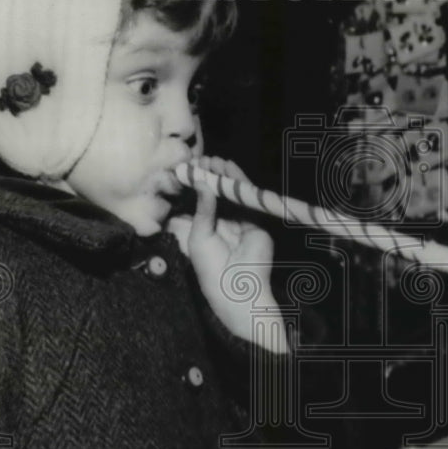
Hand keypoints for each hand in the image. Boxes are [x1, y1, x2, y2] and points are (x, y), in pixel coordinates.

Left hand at [168, 156, 273, 285]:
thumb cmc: (211, 267)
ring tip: (216, 161)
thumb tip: (202, 182)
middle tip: (204, 160)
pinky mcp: (256, 222)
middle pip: (219, 195)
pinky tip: (231, 170)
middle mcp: (224, 223)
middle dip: (212, 177)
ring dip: (225, 177)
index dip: (198, 184)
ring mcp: (241, 222)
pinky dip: (240, 184)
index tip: (191, 168)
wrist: (237, 288)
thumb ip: (203, 209)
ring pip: (233, 194)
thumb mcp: (200, 236)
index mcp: (207, 229)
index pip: (202, 201)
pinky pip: (248, 199)